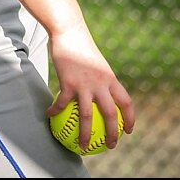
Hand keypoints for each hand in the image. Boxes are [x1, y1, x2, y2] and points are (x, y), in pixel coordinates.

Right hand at [45, 28, 135, 149]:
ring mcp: (85, 84)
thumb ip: (101, 79)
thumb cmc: (83, 48)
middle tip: (110, 145)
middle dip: (112, 133)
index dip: (130, 117)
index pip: (126, 102)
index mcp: (111, 79)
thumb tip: (101, 94)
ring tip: (82, 146)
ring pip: (87, 116)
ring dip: (85, 134)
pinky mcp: (69, 83)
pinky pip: (62, 104)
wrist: (71, 33)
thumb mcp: (97, 64)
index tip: (129, 130)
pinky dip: (55, 111)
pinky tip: (49, 115)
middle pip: (111, 113)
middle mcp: (101, 83)